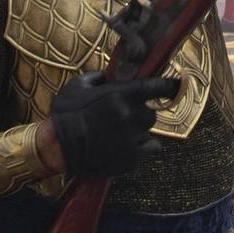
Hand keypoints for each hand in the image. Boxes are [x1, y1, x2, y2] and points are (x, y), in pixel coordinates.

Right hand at [50, 72, 179, 179]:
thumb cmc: (66, 115)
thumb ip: (98, 77)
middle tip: (123, 119)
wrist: (58, 147)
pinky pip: (149, 148)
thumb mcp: (77, 85)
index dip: (168, 86)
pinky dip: (142, 147)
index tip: (175, 85)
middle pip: (150, 113)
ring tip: (119, 135)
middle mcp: (132, 115)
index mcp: (121, 94)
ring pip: (148, 130)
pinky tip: (126, 147)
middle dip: (140, 114)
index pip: (156, 87)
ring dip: (139, 130)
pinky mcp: (133, 158)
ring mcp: (133, 137)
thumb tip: (111, 74)